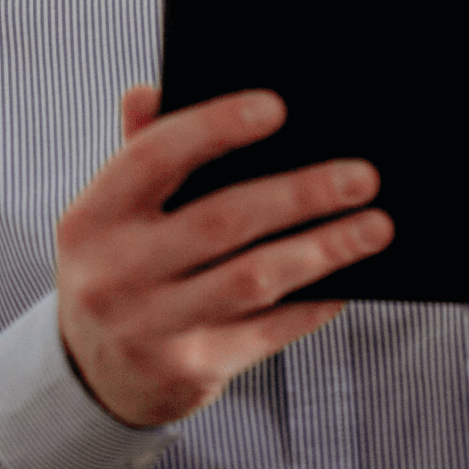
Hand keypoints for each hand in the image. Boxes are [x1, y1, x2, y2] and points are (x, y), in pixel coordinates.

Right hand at [56, 87, 391, 427]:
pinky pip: (268, 331)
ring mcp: (150, 328)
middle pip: (223, 220)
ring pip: (255, 279)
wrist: (95, 375)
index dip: (215, 126)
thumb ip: (139, 148)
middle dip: (302, 193)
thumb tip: (151, 92)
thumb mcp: (112, 212)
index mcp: (92, 217)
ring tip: (375, 226)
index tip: (278, 107)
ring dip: (324, 249)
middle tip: (362, 177)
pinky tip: (346, 280)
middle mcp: (114, 273)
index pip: (154, 156)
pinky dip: (313, 303)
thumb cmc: (121, 267)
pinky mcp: (190, 370)